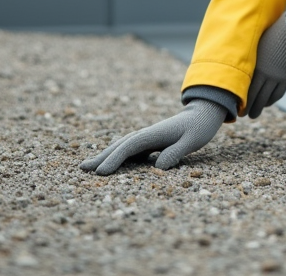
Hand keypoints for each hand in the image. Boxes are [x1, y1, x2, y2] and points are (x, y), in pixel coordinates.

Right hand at [79, 99, 224, 173]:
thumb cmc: (199, 128)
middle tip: (82, 169)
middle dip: (101, 157)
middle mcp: (146, 134)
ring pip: (122, 147)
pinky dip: (117, 156)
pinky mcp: (150, 142)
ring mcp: (147, 137)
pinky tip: (110, 165)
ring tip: (88, 168)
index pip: (129, 148)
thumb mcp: (192, 141)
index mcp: (153, 134)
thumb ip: (176, 153)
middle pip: (119, 146)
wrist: (203, 113)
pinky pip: (129, 150)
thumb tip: (158, 168)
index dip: (114, 160)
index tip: (101, 174)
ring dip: (105, 156)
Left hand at [245, 13, 285, 118]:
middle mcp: (265, 73)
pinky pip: (278, 93)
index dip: (239, 96)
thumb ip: (251, 54)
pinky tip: (267, 104)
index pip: (244, 85)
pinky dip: (272, 100)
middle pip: (254, 95)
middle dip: (247, 107)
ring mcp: (277, 77)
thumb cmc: (274, 31)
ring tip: (254, 115)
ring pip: (266, 98)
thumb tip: (243, 61)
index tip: (233, 104)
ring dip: (259, 108)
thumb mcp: (258, 42)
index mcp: (255, 64)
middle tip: (242, 115)